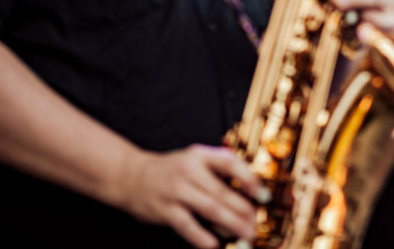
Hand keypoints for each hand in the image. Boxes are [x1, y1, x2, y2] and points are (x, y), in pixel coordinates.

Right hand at [116, 144, 263, 248]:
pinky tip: (215, 244)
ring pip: (209, 208)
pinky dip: (201, 236)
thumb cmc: (171, 169)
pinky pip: (186, 225)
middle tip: (257, 223)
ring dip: (231, 223)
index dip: (249, 179)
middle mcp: (188, 170)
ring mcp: (176, 190)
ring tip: (246, 233)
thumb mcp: (194, 157)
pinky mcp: (164, 209)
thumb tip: (251, 184)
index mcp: (200, 155)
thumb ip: (219, 165)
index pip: (230, 163)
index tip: (263, 195)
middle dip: (244, 209)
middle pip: (222, 192)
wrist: (130, 176)